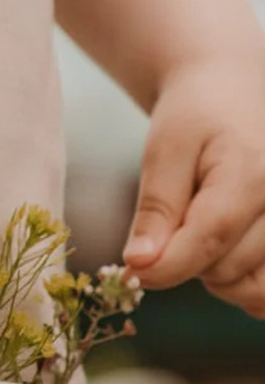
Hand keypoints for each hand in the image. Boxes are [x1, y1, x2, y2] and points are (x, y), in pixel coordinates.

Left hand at [121, 55, 264, 318]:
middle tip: (174, 220)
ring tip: (197, 233)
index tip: (131, 273)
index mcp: (252, 173)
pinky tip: (224, 254)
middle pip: (229, 267)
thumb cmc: (195, 116)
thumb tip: (139, 266)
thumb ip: (156, 208)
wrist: (233, 94)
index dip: (168, 263)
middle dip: (188, 258)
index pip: (211, 236)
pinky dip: (244, 286)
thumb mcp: (165, 149)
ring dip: (217, 277)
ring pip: (253, 289)